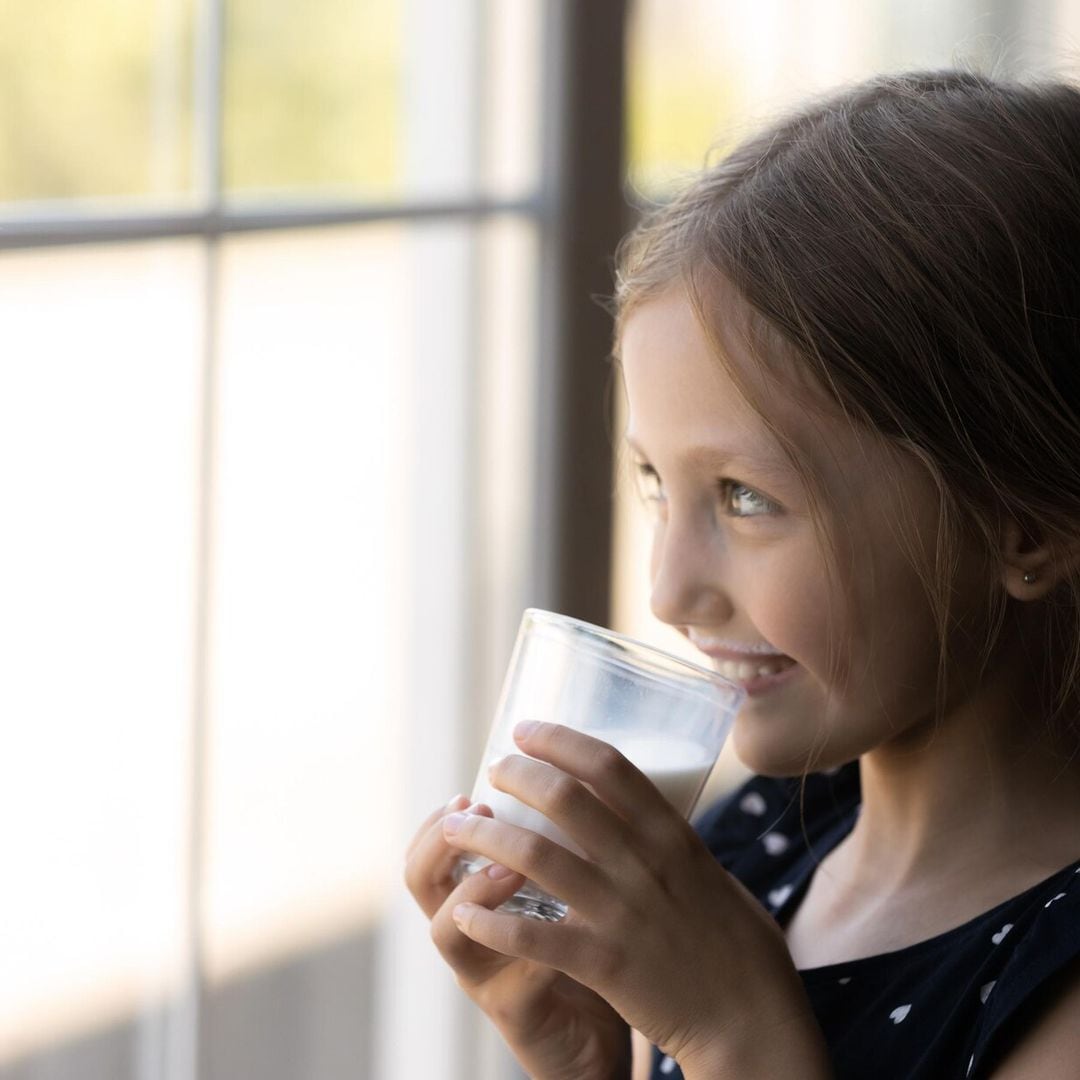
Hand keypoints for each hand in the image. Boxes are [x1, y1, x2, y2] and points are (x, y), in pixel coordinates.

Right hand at [404, 794, 630, 1079]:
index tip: (470, 789)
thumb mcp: (565, 888)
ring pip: (447, 931)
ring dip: (476, 890)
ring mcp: (486, 975)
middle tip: (481, 815)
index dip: (438, 817)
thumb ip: (562, 842)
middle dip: (441, 842)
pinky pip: (513, 977)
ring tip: (512, 866)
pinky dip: (538, 945)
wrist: (599, 1041)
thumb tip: (581, 770)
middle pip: (419, 880)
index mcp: (476, 896)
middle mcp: (469, 933)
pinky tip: (570, 919)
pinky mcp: (518, 1013)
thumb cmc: (583, 950)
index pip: (428, 846)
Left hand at [439, 722, 831, 1077]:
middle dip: (516, 776)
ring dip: (485, 837)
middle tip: (492, 772)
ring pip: (535, 857)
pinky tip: (464, 911)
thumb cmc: (740, 948)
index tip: (525, 730)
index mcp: (672, 836)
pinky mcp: (604, 963)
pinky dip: (490, 921)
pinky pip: (532, 936)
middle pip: (563, 799)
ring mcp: (621, 912)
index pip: (608, 766)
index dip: (558, 740)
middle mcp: (643, 864)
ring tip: (456, 827)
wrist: (751, 1023)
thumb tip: (641, 816)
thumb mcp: (712, 874)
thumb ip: (673, 843)